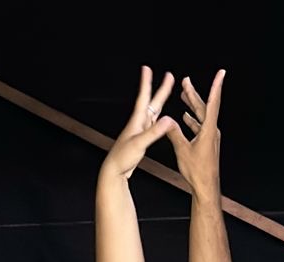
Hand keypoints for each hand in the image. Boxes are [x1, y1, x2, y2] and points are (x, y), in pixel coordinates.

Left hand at [100, 67, 175, 181]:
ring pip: (154, 111)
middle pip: (152, 102)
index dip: (146, 83)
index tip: (147, 69)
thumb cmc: (122, 158)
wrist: (114, 171)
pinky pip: (154, 124)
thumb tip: (169, 120)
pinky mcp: (142, 139)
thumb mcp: (139, 144)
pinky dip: (160, 118)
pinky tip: (162, 119)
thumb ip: (154, 133)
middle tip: (169, 76)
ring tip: (167, 90)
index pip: (143, 97)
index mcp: (137, 121)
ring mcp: (140, 130)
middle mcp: (139, 123)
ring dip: (161, 100)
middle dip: (161, 89)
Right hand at [165, 70, 224, 194]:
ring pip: (201, 116)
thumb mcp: (182, 151)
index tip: (221, 73)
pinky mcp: (206, 143)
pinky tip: (186, 117)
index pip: (212, 103)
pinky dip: (192, 120)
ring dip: (192, 105)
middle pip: (203, 107)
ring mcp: (210, 137)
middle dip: (193, 94)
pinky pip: (199, 126)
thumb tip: (166, 121)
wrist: (206, 187)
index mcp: (208, 130)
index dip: (216, 86)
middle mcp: (211, 130)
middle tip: (186, 81)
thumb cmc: (197, 171)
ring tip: (183, 95)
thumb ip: (174, 134)